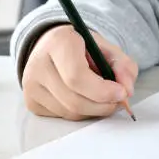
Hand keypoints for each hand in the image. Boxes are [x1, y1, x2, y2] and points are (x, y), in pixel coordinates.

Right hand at [21, 25, 137, 120]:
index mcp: (58, 42)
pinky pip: (63, 116)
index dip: (102, 90)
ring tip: (101, 95)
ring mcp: (31, 85)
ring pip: (70, 112)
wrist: (51, 46)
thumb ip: (123, 66)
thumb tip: (128, 90)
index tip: (121, 93)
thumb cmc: (81, 47)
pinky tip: (83, 97)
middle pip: (74, 100)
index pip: (76, 76)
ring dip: (94, 110)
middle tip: (118, 100)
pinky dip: (81, 112)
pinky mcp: (31, 101)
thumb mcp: (106, 48)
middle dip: (103, 105)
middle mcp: (39, 64)